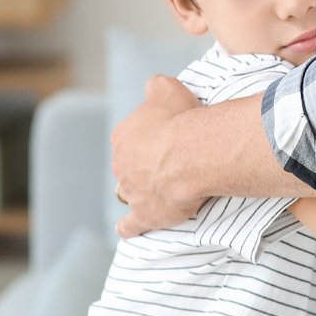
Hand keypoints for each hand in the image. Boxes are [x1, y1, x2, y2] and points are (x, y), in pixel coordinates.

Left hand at [111, 75, 206, 236]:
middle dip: (145, 166)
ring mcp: (131, 191)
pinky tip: (127, 229)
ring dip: (140, 192)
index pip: (131, 138)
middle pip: (131, 166)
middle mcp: (121, 165)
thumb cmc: (182, 119)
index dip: (149, 139)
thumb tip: (152, 87)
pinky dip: (128, 227)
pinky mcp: (144, 215)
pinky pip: (131, 225)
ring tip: (159, 190)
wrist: (193, 154)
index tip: (167, 139)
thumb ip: (155, 87)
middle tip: (172, 163)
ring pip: (130, 193)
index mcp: (123, 137)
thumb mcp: (167, 88)